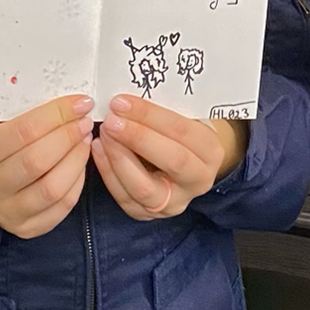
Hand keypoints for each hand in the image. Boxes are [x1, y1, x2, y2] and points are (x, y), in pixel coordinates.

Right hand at [0, 95, 94, 237]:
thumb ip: (23, 117)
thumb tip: (66, 103)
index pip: (23, 132)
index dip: (57, 114)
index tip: (80, 102)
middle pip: (39, 161)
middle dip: (69, 136)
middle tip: (84, 121)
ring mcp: (8, 213)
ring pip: (53, 188)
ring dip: (77, 159)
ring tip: (84, 140)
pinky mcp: (26, 229)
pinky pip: (62, 206)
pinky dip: (77, 182)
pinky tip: (79, 164)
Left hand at [91, 94, 246, 219]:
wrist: (184, 164)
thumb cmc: (179, 132)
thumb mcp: (184, 117)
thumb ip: (165, 108)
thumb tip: (131, 94)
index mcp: (211, 152)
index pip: (183, 132)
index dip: (151, 116)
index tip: (122, 102)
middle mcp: (198, 181)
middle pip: (171, 161)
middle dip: (137, 138)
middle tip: (111, 119)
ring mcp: (173, 203)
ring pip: (144, 187)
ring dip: (119, 158)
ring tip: (103, 133)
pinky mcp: (147, 214)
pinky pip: (124, 197)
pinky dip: (108, 172)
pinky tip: (99, 149)